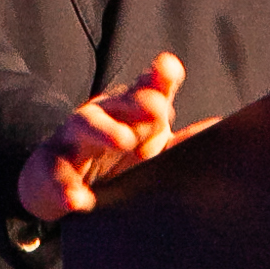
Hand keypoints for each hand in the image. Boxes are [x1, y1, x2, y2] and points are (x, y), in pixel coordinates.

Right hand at [17, 51, 217, 220]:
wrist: (62, 184)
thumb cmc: (117, 159)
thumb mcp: (151, 148)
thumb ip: (183, 140)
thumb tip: (219, 126)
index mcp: (129, 111)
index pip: (145, 89)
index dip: (157, 78)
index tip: (170, 69)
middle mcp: (102, 117)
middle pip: (118, 103)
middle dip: (136, 103)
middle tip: (158, 108)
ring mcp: (74, 140)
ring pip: (85, 125)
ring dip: (104, 131)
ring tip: (123, 140)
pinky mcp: (50, 169)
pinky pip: (55, 175)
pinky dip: (66, 187)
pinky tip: (79, 199)